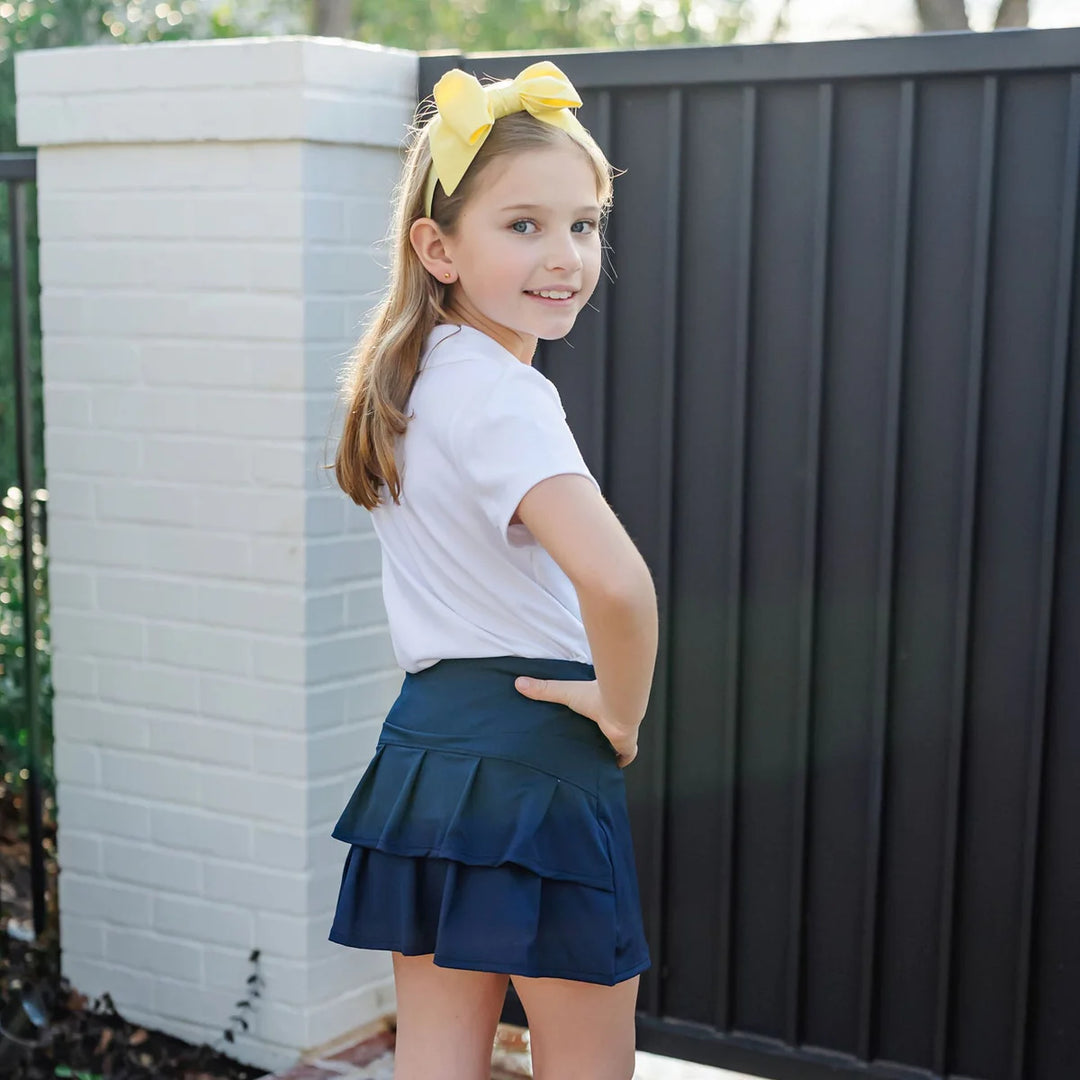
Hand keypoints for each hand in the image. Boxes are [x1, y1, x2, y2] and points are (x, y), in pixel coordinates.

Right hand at [514, 676, 637, 767]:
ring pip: (618, 744)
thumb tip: (519, 683)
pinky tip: (610, 769)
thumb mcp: (564, 692)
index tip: (585, 724)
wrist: (617, 704)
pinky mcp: (626, 745)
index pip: (599, 713)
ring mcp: (621, 733)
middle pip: (609, 730)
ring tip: (597, 760)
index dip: (594, 718)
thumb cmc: (594, 695)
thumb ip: (544, 689)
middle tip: (589, 746)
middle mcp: (614, 718)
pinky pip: (625, 757)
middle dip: (602, 737)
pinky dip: (619, 762)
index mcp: (602, 705)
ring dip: (611, 750)